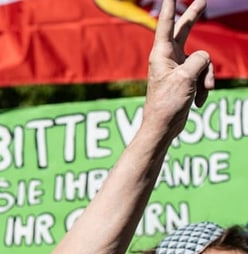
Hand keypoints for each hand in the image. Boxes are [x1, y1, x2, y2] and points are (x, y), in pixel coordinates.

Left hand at [144, 0, 213, 137]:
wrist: (164, 126)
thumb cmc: (168, 102)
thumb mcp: (186, 78)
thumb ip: (198, 60)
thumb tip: (203, 58)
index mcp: (161, 54)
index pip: (165, 25)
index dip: (168, 8)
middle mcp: (168, 58)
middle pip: (184, 31)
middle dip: (194, 16)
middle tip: (202, 0)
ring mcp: (178, 67)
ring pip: (203, 61)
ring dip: (207, 78)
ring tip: (200, 92)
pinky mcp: (186, 78)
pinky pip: (204, 74)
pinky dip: (204, 87)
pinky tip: (198, 101)